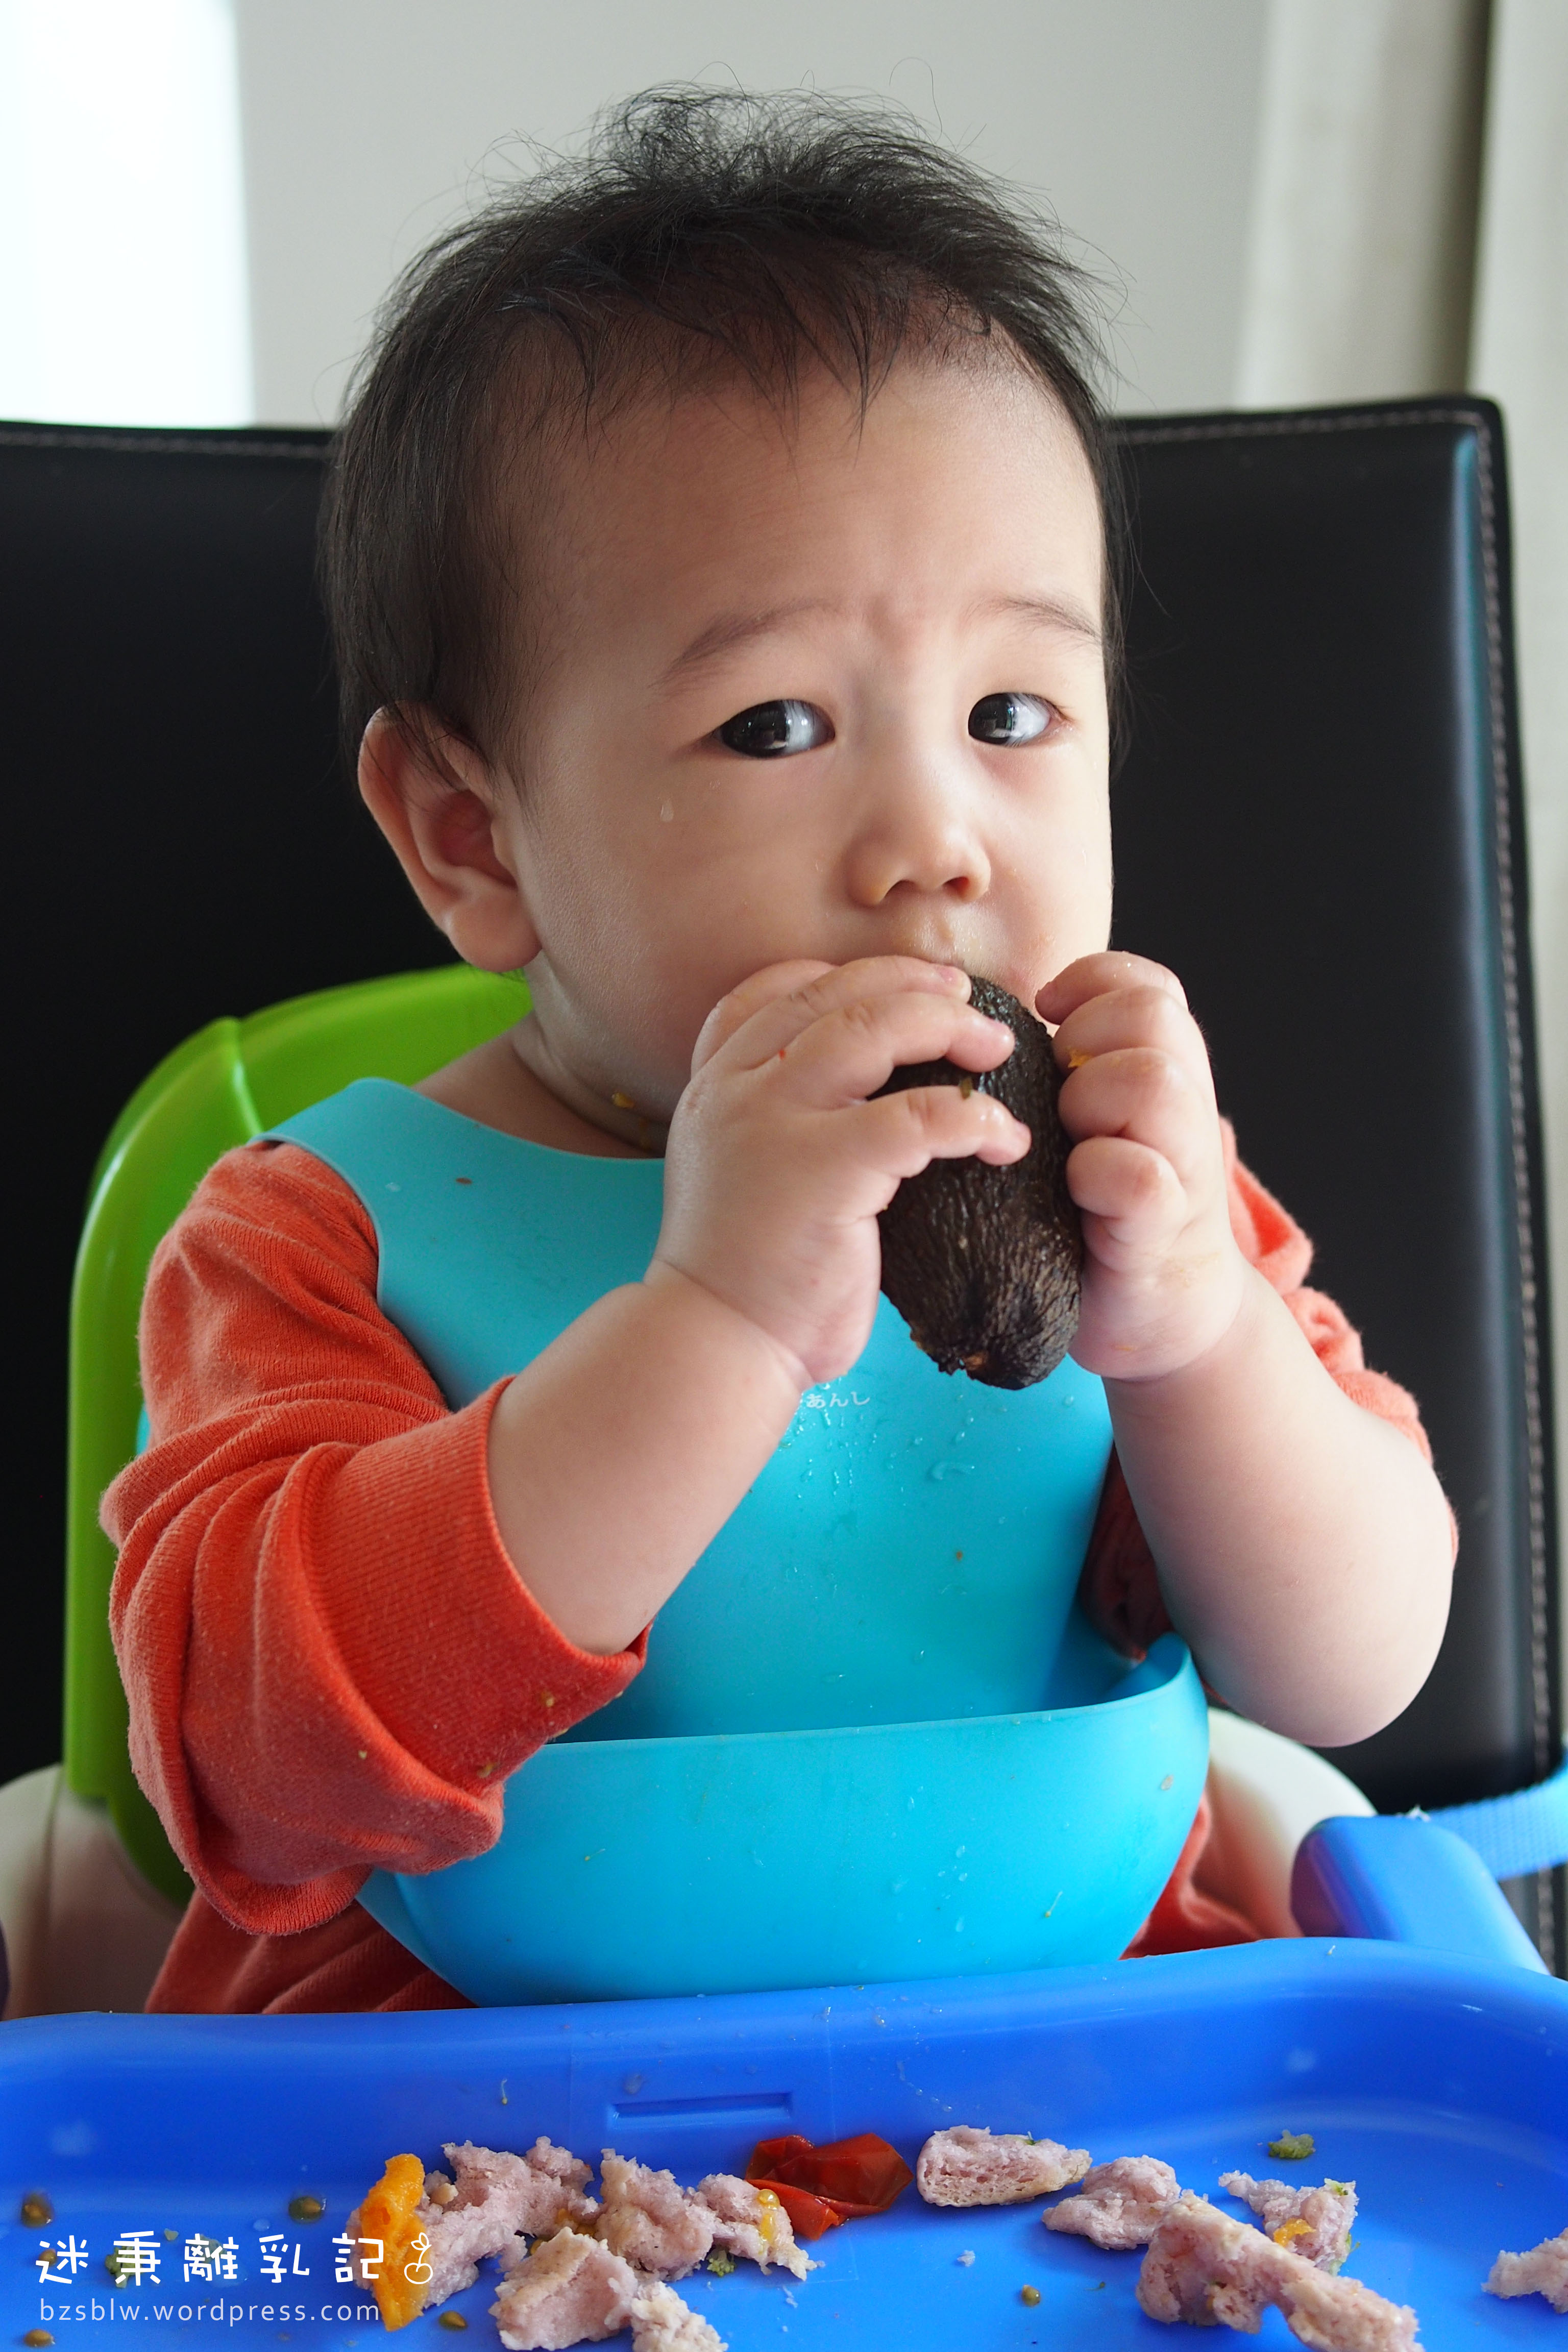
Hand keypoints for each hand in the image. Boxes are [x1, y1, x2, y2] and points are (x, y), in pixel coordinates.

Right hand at [655, 957, 1029, 1385]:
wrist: (718, 1343)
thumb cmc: (747, 1272)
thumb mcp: (742, 1168)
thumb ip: (781, 1118)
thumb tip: (862, 1090)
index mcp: (717, 1083)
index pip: (778, 990)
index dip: (851, 975)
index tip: (908, 988)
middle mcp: (737, 1088)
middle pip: (836, 994)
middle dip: (914, 986)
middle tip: (971, 1001)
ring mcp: (774, 1122)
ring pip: (873, 1027)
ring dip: (947, 1026)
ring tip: (996, 1046)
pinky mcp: (823, 1169)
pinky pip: (917, 1116)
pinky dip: (972, 1115)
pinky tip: (1004, 1136)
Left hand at [1036, 952, 1245, 1382]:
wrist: (1155, 1308)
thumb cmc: (1099, 1206)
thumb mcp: (1083, 1121)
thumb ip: (1058, 1071)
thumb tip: (973, 1019)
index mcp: (1165, 1065)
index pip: (1145, 980)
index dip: (1090, 982)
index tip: (1046, 1016)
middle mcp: (1186, 1101)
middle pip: (1150, 1013)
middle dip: (1085, 1039)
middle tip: (1054, 1087)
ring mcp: (1184, 1162)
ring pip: (1151, 1081)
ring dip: (1090, 1102)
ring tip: (1067, 1143)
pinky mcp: (1167, 1223)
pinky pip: (1136, 1172)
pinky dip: (1097, 1174)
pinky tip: (1074, 1194)